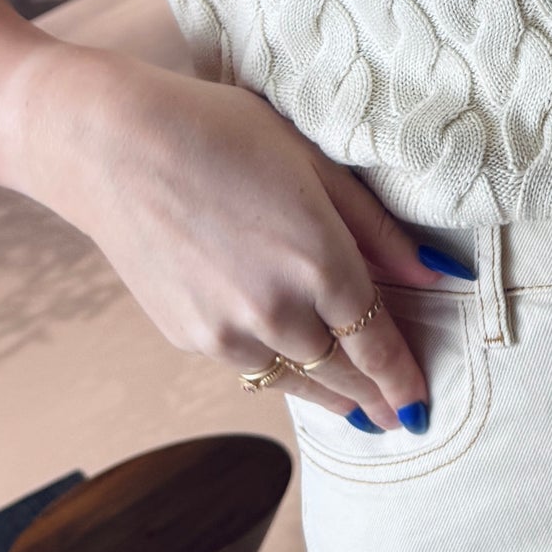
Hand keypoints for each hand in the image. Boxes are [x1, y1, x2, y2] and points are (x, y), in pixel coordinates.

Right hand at [46, 60, 470, 432]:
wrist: (114, 147)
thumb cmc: (220, 133)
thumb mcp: (314, 165)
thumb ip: (377, 229)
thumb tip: (438, 274)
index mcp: (320, 261)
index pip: (377, 342)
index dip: (403, 378)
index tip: (422, 403)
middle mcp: (277, 310)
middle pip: (343, 372)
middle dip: (377, 398)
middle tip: (399, 419)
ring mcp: (228, 332)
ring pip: (296, 381)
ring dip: (331, 398)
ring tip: (356, 411)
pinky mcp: (189, 337)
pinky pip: (251, 367)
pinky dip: (281, 374)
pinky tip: (293, 372)